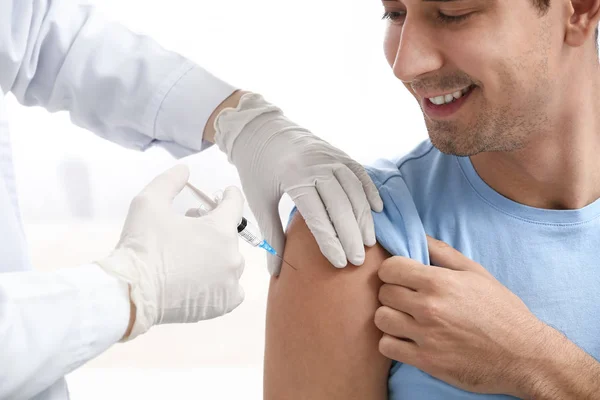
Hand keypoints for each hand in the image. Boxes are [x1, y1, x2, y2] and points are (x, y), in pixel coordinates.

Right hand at [97, 165, 244, 339]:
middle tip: (189, 227)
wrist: (131, 294)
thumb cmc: (141, 246)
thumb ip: (170, 181)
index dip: (228, 195)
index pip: (235, 204)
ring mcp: (230, 282)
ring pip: (230, 261)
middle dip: (212, 227)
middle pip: (229, 234)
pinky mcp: (224, 303)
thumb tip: (184, 169)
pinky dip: (222, 282)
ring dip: (216, 254)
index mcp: (220, 229)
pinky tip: (204, 279)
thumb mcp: (148, 202)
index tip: (225, 193)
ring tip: (192, 255)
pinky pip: (232, 288)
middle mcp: (232, 256)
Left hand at [214, 93, 382, 274]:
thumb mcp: (259, 201)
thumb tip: (276, 271)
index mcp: (293, 178)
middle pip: (340, 205)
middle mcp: (315, 165)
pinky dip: (369, 190)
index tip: (339, 263)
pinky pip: (359, 172)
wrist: (259, 128)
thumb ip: (272, 234)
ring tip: (368, 242)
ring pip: (354, 190)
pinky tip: (376, 210)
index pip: (317, 216)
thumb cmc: (256, 167)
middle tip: (358, 260)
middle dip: (351, 235)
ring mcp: (329, 156)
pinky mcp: (336, 152)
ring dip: (364, 217)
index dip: (330, 242)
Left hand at [374, 236, 545, 395]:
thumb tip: (418, 236)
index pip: (389, 269)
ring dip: (390, 318)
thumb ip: (443, 252)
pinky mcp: (425, 361)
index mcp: (439, 282)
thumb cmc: (502, 311)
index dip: (392, 270)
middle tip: (408, 299)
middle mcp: (428, 307)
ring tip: (406, 319)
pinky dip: (393, 342)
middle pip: (384, 293)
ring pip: (381, 319)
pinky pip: (387, 346)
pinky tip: (408, 339)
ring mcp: (425, 336)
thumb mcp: (476, 273)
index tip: (401, 276)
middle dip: (393, 293)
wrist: (524, 356)